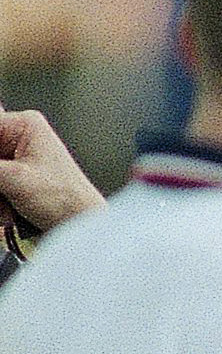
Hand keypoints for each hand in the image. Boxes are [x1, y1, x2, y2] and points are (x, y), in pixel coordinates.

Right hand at [0, 108, 101, 233]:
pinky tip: (10, 215)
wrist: (82, 227)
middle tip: (2, 197)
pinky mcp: (18, 183)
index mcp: (24, 126)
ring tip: (8, 211)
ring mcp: (19, 162)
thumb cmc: (64, 200)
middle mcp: (21, 140)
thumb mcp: (14, 178)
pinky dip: (0, 206)